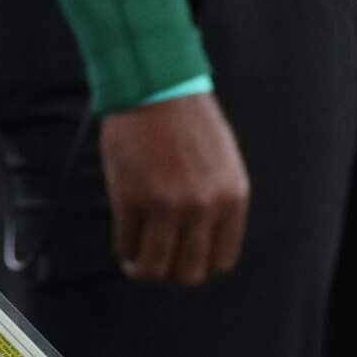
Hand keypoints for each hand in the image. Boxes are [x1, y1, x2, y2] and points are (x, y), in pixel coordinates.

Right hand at [99, 90, 251, 284]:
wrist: (155, 84)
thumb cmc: (188, 115)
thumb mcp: (223, 160)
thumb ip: (217, 199)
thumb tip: (200, 236)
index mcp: (231, 197)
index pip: (222, 260)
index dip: (201, 264)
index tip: (186, 258)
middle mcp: (203, 207)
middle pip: (190, 272)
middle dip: (173, 272)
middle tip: (161, 262)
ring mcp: (166, 206)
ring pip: (157, 267)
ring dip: (146, 270)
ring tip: (138, 263)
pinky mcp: (131, 198)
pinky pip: (127, 243)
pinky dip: (125, 250)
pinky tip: (125, 245)